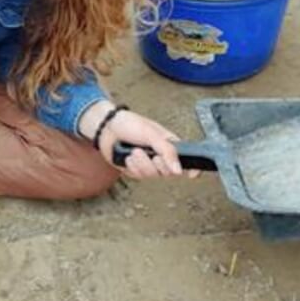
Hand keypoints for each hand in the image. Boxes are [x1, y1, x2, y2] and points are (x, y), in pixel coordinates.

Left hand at [80, 101, 195, 180]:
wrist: (107, 128)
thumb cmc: (130, 124)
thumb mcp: (152, 133)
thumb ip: (168, 151)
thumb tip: (179, 170)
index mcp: (169, 144)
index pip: (186, 160)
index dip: (192, 169)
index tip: (192, 175)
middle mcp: (160, 156)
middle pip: (168, 173)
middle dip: (158, 165)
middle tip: (152, 155)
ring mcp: (147, 164)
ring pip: (152, 176)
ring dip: (142, 164)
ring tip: (135, 151)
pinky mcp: (134, 170)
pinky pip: (138, 176)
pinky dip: (133, 166)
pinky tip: (128, 157)